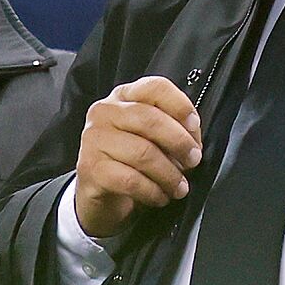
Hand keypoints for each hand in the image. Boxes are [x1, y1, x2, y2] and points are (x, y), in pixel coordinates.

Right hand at [75, 77, 203, 238]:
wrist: (99, 194)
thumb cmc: (131, 160)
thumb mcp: (153, 138)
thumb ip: (174, 129)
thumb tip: (193, 139)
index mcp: (124, 96)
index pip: (155, 87)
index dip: (180, 105)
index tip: (194, 125)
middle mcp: (105, 112)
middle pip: (150, 119)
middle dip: (179, 143)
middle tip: (193, 160)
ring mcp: (94, 139)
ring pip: (142, 153)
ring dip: (169, 174)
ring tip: (180, 186)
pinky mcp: (90, 168)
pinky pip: (130, 180)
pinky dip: (152, 191)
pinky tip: (160, 196)